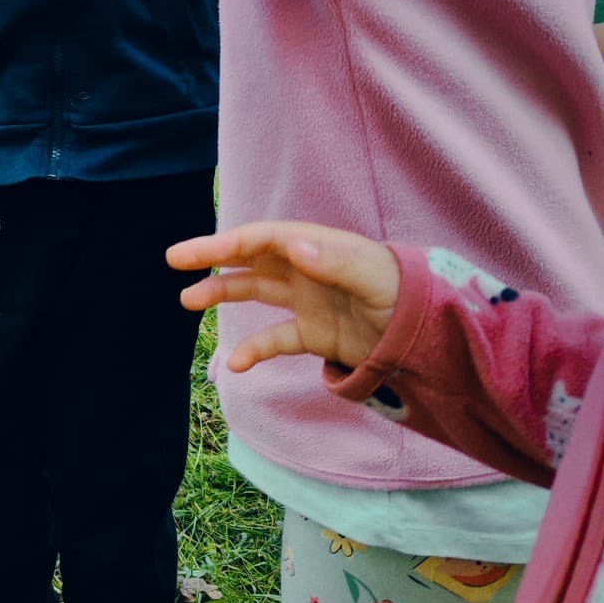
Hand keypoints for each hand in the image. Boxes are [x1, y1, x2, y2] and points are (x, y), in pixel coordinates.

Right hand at [166, 221, 401, 372]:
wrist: (427, 332)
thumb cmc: (403, 292)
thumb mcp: (372, 275)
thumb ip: (333, 261)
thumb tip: (294, 247)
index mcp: (315, 247)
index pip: (261, 239)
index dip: (224, 243)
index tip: (191, 254)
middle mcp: (304, 269)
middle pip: (250, 259)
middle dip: (213, 259)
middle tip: (176, 261)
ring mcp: (306, 301)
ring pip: (254, 292)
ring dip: (222, 294)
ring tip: (188, 301)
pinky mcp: (312, 333)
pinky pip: (274, 338)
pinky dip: (253, 348)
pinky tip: (236, 363)